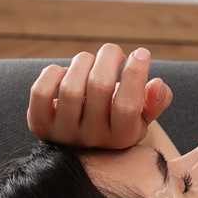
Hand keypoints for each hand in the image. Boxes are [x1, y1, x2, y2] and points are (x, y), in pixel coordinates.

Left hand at [27, 43, 173, 148]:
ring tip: (91, 61)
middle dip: (109, 58)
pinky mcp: (40, 126)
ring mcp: (64, 134)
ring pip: (71, 87)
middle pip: (99, 87)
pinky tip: (66, 72)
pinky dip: (53, 73)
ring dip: (83, 62)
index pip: (128, 105)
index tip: (142, 53)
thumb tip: (156, 84)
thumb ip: (157, 100)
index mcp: (122, 137)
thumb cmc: (120, 120)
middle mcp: (93, 139)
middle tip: (114, 52)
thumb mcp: (144, 114)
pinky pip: (41, 92)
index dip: (135, 73)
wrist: (85, 144)